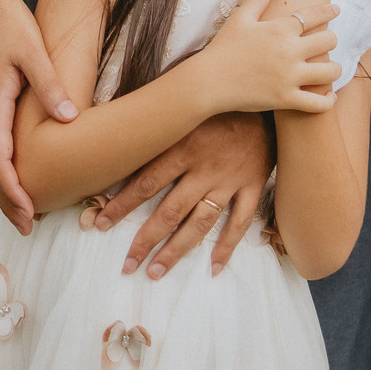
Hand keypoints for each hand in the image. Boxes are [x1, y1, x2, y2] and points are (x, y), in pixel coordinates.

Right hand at [0, 0, 77, 232]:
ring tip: (22, 212)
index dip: (12, 190)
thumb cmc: (8, 25)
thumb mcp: (32, 50)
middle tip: (27, 226)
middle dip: (7, 200)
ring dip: (2, 188)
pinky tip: (15, 175)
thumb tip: (69, 117)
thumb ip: (50, 84)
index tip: (28, 213)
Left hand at [92, 112, 275, 277]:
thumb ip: (161, 120)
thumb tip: (126, 128)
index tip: (101, 223)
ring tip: (155, 272)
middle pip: (169, 212)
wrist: (269, 97)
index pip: (146, 183)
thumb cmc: (222, 98)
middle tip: (127, 265)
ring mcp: (229, 181)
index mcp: (185, 146)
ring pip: (199, 224)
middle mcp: (205, 168)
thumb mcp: (188, 102)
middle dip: (145, 240)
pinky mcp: (251, 185)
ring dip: (176, 250)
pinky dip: (227, 246)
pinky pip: (239, 222)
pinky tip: (213, 267)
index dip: (122, 205)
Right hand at [200, 0, 340, 114]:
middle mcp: (289, 51)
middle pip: (328, 40)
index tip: (336, 9)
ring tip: (331, 66)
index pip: (314, 15)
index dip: (328, 11)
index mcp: (280, 28)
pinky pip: (317, 103)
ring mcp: (289, 76)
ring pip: (329, 71)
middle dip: (331, 38)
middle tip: (329, 40)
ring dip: (334, 68)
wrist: (209, 82)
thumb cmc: (224, 47)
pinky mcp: (286, 99)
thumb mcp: (241, 16)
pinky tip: (328, 95)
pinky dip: (327, 101)